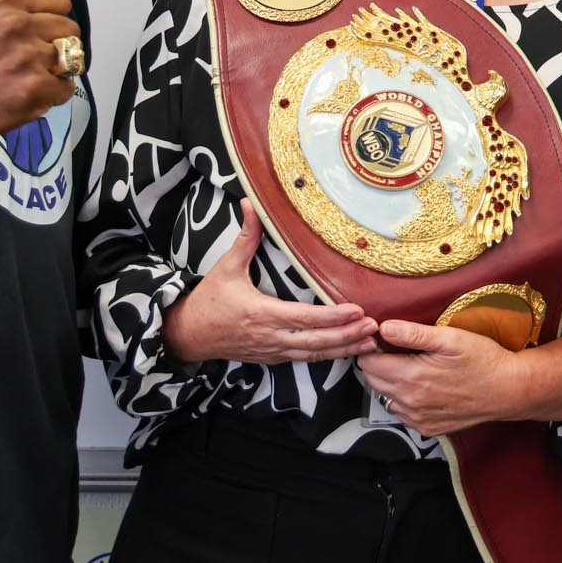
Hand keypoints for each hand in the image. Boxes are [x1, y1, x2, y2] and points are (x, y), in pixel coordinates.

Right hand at [0, 0, 80, 154]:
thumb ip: (22, 10)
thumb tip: (60, 17)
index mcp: (4, 0)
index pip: (60, 2)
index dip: (54, 19)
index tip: (41, 31)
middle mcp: (16, 23)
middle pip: (69, 29)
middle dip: (57, 44)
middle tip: (32, 58)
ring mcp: (27, 55)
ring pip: (71, 58)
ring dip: (55, 71)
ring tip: (28, 76)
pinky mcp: (34, 86)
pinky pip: (67, 87)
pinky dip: (55, 94)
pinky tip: (30, 93)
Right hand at [161, 203, 377, 365]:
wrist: (187, 335)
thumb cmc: (208, 300)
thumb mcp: (226, 266)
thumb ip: (245, 237)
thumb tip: (250, 203)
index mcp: (261, 313)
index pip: (305, 318)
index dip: (333, 317)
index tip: (357, 310)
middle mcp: (269, 337)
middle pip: (315, 342)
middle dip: (347, 336)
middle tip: (374, 327)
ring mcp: (271, 351)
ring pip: (312, 355)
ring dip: (343, 350)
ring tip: (368, 343)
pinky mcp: (271, 358)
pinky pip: (303, 359)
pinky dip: (326, 356)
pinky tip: (345, 350)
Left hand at [357, 320, 519, 437]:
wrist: (508, 390)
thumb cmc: (483, 360)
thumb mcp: (451, 338)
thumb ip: (414, 334)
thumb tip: (384, 328)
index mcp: (412, 376)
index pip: (368, 363)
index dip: (372, 348)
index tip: (383, 340)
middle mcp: (411, 402)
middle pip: (372, 381)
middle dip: (377, 364)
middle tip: (396, 350)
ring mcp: (418, 419)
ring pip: (385, 397)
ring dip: (390, 382)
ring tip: (412, 367)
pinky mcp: (428, 428)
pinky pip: (402, 413)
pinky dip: (405, 399)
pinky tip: (423, 386)